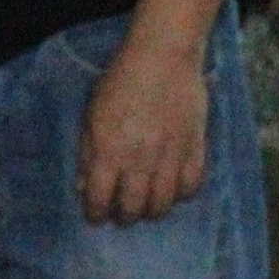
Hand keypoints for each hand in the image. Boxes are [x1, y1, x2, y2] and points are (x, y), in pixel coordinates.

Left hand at [80, 36, 210, 223]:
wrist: (162, 60)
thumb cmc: (119, 84)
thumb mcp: (91, 116)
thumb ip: (87, 152)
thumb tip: (83, 185)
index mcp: (109, 151)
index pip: (99, 198)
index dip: (96, 213)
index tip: (95, 217)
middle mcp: (140, 160)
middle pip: (133, 207)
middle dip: (124, 216)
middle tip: (121, 215)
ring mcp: (171, 157)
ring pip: (163, 203)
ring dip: (152, 211)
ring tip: (146, 208)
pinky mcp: (196, 149)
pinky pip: (191, 186)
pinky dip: (181, 195)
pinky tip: (173, 191)